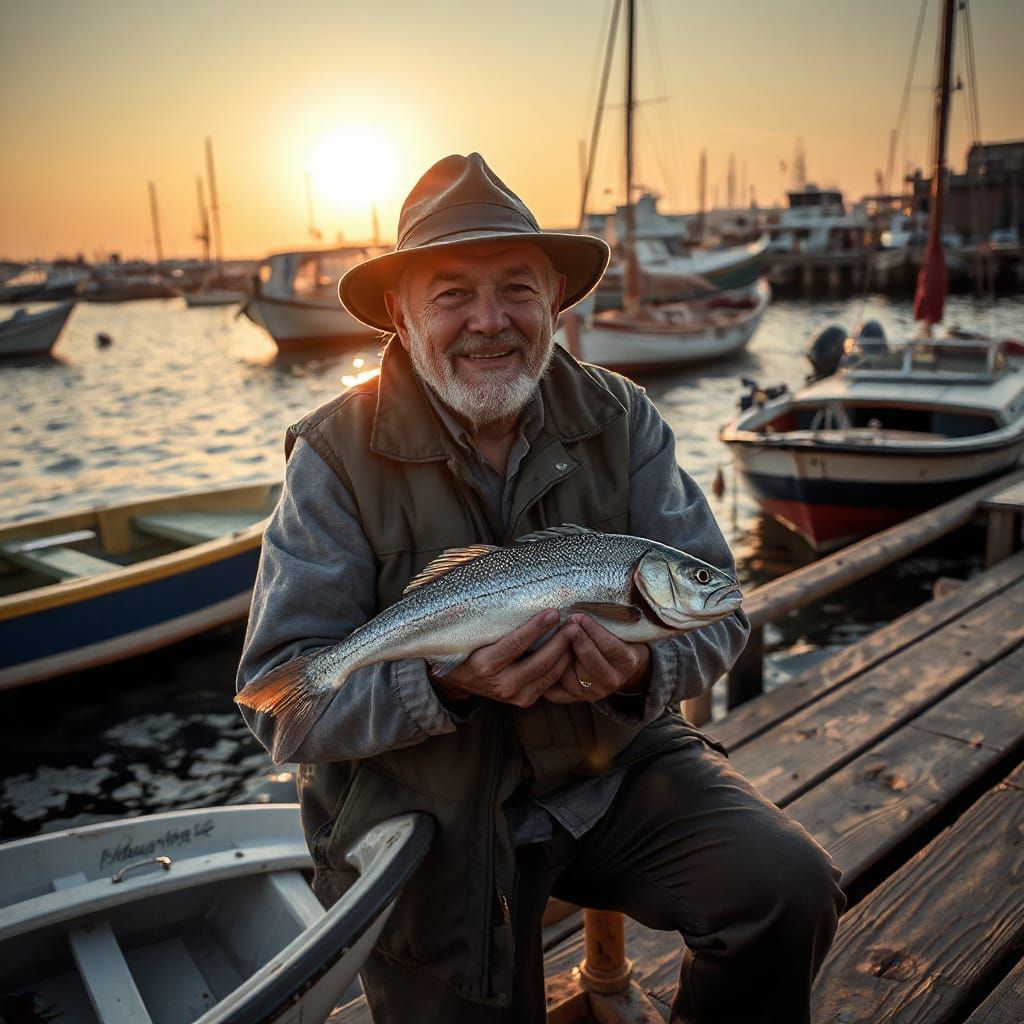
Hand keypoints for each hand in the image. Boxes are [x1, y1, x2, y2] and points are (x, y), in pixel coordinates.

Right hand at [429, 609, 572, 707]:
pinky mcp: (524, 701)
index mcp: (484, 665)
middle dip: (559, 642)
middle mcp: (500, 684)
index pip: (516, 644)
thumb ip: (498, 624)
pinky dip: (562, 667)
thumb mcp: (476, 636)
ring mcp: (514, 696)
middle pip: (538, 662)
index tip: (553, 612)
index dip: (536, 628)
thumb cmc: (470, 649)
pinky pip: (549, 684)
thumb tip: (524, 597)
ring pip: (547, 674)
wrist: (461, 680)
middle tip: (573, 624)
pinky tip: (570, 651)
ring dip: (565, 654)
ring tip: (576, 635)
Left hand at [543, 614, 650, 703]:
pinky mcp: (576, 699)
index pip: (609, 646)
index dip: (593, 631)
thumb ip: (602, 624)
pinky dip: (546, 678)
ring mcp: (593, 692)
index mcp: (626, 662)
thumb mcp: (617, 630)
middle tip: (563, 623)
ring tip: (548, 638)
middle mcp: (611, 680)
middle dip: (574, 640)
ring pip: (570, 675)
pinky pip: (557, 691)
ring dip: (558, 656)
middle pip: (590, 660)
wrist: (616, 665)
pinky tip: (539, 660)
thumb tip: (578, 612)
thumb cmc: (613, 639)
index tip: (578, 617)